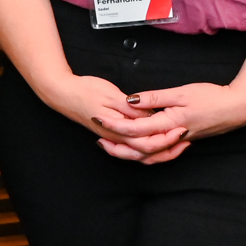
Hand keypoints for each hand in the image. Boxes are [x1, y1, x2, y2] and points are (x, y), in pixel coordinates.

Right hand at [31, 71, 181, 161]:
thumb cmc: (84, 91)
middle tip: (184, 138)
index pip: (147, 143)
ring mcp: (112, 137)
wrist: (61, 93)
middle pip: (146, 153)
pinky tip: (152, 139)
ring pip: (139, 153)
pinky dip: (145, 147)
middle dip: (167, 148)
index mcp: (117, 129)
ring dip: (158, 151)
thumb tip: (150, 116)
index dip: (167, 138)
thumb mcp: (111, 95)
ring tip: (174, 142)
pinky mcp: (110, 133)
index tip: (182, 129)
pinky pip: (131, 147)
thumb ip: (131, 108)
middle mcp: (116, 138)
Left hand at [104, 81, 245, 165]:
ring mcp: (178, 142)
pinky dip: (146, 152)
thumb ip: (155, 97)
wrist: (238, 109)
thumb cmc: (212, 98)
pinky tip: (138, 144)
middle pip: (138, 150)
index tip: (98, 118)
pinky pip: (160, 153)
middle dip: (117, 146)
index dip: (115, 125)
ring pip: (149, 155)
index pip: (135, 129)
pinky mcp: (183, 140)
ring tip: (113, 143)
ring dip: (129, 151)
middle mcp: (172, 137)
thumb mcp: (182, 92)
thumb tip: (130, 100)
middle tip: (98, 137)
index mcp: (170, 124)